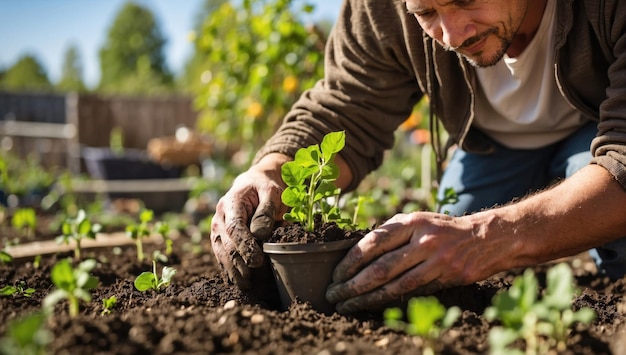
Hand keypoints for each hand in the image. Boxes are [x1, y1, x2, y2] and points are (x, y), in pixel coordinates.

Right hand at [210, 154, 288, 288]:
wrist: (253, 184)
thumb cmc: (265, 188)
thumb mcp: (272, 192)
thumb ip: (267, 211)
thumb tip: (260, 234)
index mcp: (231, 203)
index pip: (234, 228)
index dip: (245, 246)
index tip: (257, 261)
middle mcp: (219, 217)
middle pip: (226, 244)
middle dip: (239, 263)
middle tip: (253, 280)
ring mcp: (216, 228)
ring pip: (221, 253)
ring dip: (233, 271)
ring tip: (247, 286)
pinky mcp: (219, 238)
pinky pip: (221, 255)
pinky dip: (229, 269)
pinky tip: (238, 282)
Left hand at [326, 212, 493, 312]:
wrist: (486, 237)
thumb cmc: (442, 229)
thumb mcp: (417, 221)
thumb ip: (391, 233)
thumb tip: (356, 254)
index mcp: (411, 222)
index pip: (372, 244)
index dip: (350, 262)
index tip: (335, 275)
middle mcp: (423, 240)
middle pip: (380, 268)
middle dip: (352, 285)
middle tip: (333, 295)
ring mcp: (437, 260)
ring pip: (395, 285)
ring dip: (367, 299)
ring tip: (347, 306)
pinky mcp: (448, 277)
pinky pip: (413, 293)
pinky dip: (390, 301)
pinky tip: (373, 306)